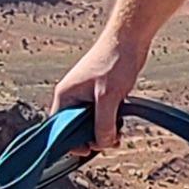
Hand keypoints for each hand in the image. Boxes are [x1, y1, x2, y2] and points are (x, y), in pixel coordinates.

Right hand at [51, 28, 145, 153]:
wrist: (129, 38)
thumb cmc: (114, 62)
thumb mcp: (108, 98)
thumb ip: (103, 124)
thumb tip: (102, 145)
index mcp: (65, 96)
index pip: (59, 130)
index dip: (73, 143)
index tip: (91, 150)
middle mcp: (71, 96)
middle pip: (76, 128)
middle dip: (93, 138)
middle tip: (112, 141)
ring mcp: (85, 94)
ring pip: (90, 122)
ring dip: (104, 130)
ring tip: (119, 133)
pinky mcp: (99, 92)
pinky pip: (100, 114)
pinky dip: (110, 120)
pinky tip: (121, 121)